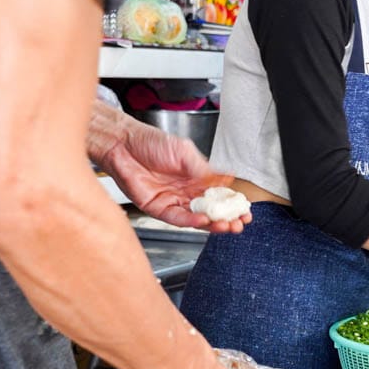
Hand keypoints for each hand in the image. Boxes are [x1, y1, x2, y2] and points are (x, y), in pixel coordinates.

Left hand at [88, 101, 250, 233]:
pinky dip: (192, 221)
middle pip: (211, 211)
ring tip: (227, 225)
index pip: (220, 195)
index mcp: (197, 178)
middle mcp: (187, 192)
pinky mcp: (158, 209)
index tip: (245, 210)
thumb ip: (205, 169)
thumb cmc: (150, 142)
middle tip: (240, 222)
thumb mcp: (185, 152)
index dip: (233, 204)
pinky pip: (178, 218)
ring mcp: (173, 201)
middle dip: (227, 218)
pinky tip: (203, 220)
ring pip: (197, 218)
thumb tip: (228, 178)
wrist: (122, 144)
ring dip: (213, 224)